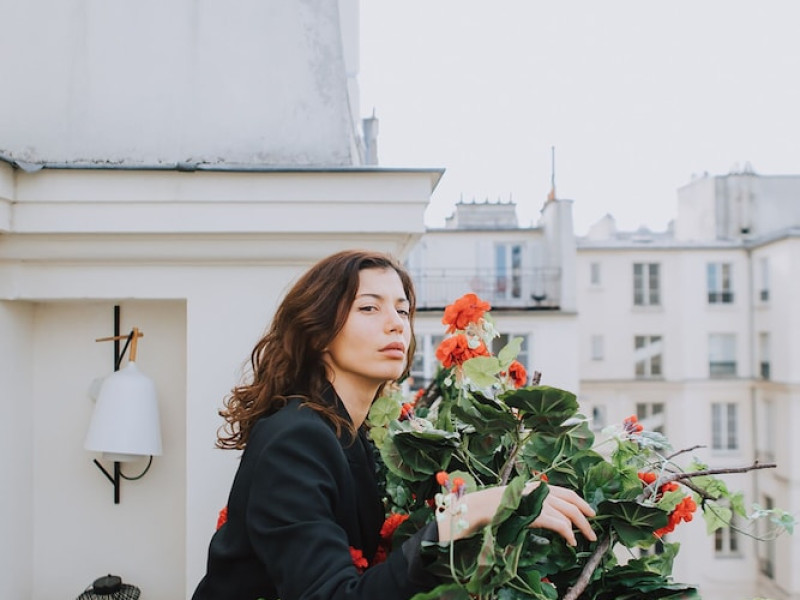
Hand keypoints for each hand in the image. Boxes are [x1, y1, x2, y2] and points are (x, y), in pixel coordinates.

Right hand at [437, 481, 595, 545]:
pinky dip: (568, 533)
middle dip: (585, 515)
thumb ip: (534, 505)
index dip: (580, 501)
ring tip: (585, 538)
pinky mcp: (535, 514)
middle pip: (570, 502)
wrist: (480, 508)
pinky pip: (558, 524)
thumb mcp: (518, 502)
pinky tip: (571, 541)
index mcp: (537, 486)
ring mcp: (537, 501)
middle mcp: (539, 491)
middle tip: (593, 529)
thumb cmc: (495, 508)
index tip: (590, 512)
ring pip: (568, 513)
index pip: (565, 492)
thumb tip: (549, 515)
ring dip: (580, 527)